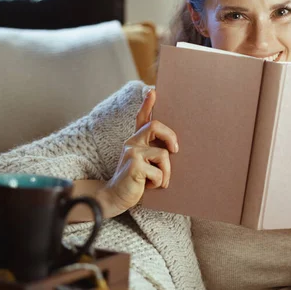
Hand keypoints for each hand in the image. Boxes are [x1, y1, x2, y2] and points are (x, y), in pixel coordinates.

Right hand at [101, 89, 178, 217]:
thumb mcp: (144, 164)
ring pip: (163, 154)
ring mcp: (132, 153)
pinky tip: (148, 187)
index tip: (153, 91)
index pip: (141, 119)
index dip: (147, 105)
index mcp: (135, 141)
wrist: (115, 198)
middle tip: (175, 151)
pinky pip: (159, 172)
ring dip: (166, 172)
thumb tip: (172, 148)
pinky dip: (159, 182)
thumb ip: (153, 153)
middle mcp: (132, 143)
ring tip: (156, 181)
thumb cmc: (134, 182)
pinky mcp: (134, 166)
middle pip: (155, 126)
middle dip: (170, 137)